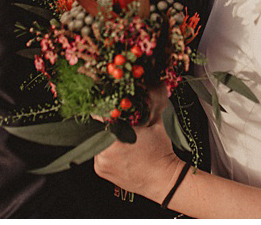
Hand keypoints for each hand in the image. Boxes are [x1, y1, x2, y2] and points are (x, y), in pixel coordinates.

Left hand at [93, 86, 181, 201]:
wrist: (165, 180)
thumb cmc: (161, 150)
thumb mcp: (157, 122)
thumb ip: (152, 99)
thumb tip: (157, 80)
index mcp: (115, 135)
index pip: (98, 113)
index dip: (102, 106)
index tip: (106, 101)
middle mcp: (103, 149)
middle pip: (96, 127)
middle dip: (105, 122)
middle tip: (115, 119)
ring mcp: (100, 161)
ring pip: (96, 140)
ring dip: (104, 136)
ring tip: (120, 136)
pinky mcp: (100, 170)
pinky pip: (98, 154)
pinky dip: (105, 150)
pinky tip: (120, 151)